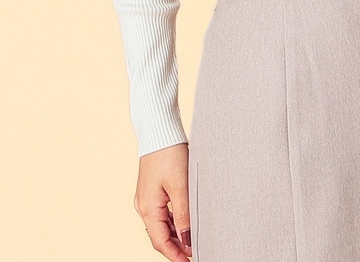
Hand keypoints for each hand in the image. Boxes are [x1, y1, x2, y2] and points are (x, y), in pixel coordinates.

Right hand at [135, 143, 191, 260]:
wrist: (159, 129)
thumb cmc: (169, 153)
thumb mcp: (180, 184)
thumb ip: (184, 214)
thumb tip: (188, 239)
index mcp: (148, 208)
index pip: (161, 242)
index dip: (176, 255)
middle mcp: (144, 206)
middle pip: (160, 236)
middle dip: (177, 248)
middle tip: (196, 253)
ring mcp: (147, 198)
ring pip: (163, 224)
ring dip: (177, 235)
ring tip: (195, 241)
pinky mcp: (152, 189)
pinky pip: (163, 212)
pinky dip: (175, 221)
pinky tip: (187, 222)